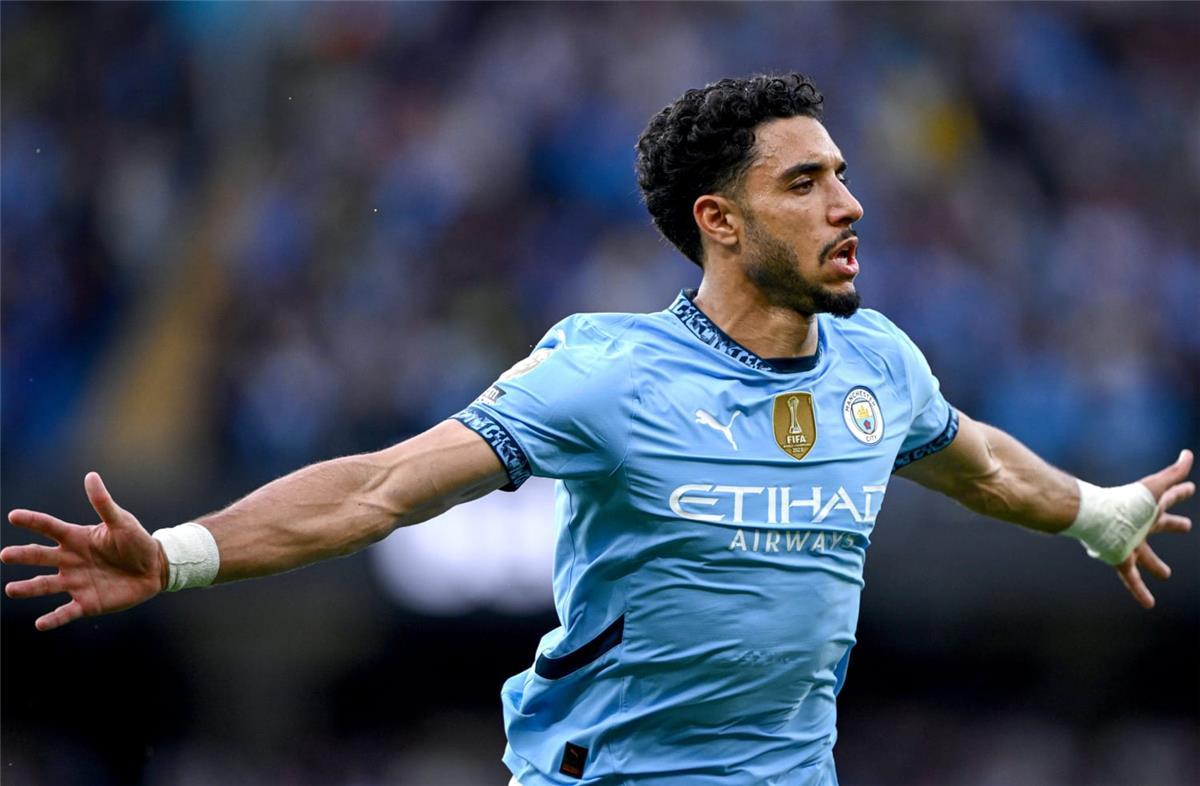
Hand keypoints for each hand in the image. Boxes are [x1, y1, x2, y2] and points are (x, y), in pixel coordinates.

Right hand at [2, 472, 165, 629]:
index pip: (50, 528)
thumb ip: (104, 503)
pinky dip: (54, 619)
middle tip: (4, 555)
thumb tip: (91, 476)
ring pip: (46, 586)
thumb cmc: (136, 541)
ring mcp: (76, 583)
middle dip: (23, 555)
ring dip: (28, 588)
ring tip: (11, 590)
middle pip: (41, 557)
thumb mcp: (122, 521)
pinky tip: (40, 624)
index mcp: (77, 538)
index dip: (33, 521)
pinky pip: (66, 612)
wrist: (154, 568)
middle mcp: (70, 561)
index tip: (14, 516)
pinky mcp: (87, 603)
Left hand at [1117, 450, 1194, 608]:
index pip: (1169, 497)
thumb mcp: (1154, 488)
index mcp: (1149, 508)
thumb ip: (1173, 474)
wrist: (1094, 517)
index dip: (1181, 491)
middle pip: (1160, 525)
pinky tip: (1149, 604)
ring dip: (1156, 565)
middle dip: (1173, 525)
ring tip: (1165, 575)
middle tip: (1185, 526)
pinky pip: (1131, 578)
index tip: (1189, 487)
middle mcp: (1140, 525)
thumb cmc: (1125, 502)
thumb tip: (1188, 454)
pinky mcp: (1121, 558)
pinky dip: (1140, 591)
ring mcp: (1130, 542)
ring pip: (1146, 556)